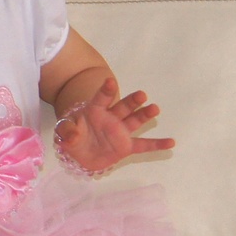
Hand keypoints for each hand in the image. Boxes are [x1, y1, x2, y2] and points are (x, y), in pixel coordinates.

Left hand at [55, 77, 174, 172]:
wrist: (80, 154)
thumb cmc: (73, 136)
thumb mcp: (65, 132)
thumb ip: (67, 131)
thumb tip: (72, 136)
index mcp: (95, 110)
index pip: (101, 98)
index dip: (106, 91)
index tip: (111, 81)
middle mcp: (111, 118)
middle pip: (123, 107)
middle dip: (132, 101)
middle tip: (142, 95)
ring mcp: (120, 131)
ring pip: (135, 121)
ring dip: (145, 115)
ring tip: (155, 109)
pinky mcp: (126, 146)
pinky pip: (143, 145)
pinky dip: (156, 144)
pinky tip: (171, 142)